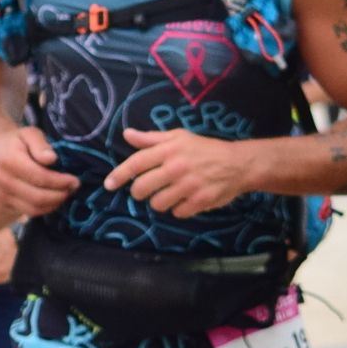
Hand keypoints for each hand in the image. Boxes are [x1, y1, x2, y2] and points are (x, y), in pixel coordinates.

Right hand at [0, 123, 75, 218]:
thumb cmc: (15, 140)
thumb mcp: (29, 133)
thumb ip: (40, 144)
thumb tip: (52, 159)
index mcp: (10, 161)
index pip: (40, 178)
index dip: (61, 182)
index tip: (75, 180)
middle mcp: (4, 181)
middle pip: (38, 197)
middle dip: (61, 194)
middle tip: (74, 187)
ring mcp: (3, 194)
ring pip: (35, 208)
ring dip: (55, 203)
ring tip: (66, 193)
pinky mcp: (5, 203)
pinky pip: (29, 212)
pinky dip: (46, 208)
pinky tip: (55, 199)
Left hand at [105, 127, 256, 216]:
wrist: (237, 163)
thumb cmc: (203, 149)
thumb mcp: (178, 137)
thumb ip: (151, 139)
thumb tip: (127, 134)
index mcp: (169, 150)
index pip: (136, 163)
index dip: (119, 175)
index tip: (108, 184)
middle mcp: (177, 167)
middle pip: (141, 188)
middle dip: (139, 192)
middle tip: (146, 189)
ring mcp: (189, 186)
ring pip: (157, 204)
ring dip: (159, 202)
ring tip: (169, 193)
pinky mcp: (200, 201)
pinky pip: (177, 213)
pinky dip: (178, 209)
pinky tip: (185, 200)